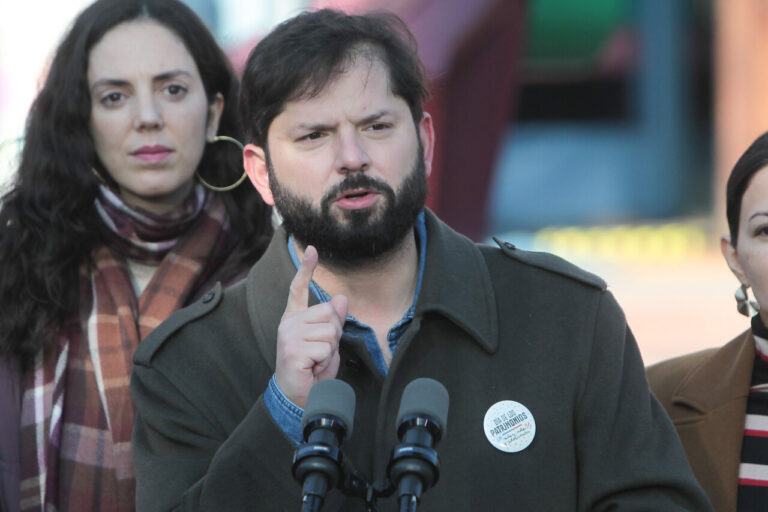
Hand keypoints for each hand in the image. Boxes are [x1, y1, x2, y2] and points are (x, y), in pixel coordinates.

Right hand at [274, 245, 348, 407]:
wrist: (300, 397)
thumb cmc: (313, 369)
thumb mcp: (328, 341)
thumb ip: (333, 320)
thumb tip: (341, 298)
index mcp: (294, 318)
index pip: (299, 288)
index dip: (306, 269)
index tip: (313, 249)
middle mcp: (289, 323)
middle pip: (328, 312)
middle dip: (334, 333)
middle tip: (321, 352)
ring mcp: (289, 335)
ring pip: (330, 330)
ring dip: (330, 349)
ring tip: (317, 361)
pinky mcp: (293, 350)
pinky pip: (326, 347)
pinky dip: (326, 361)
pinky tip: (313, 368)